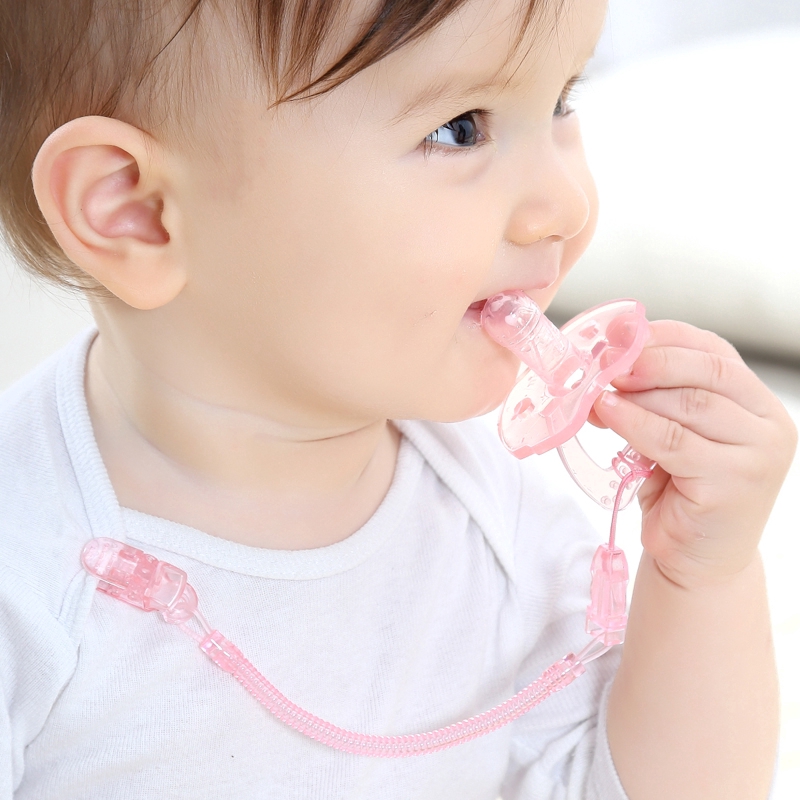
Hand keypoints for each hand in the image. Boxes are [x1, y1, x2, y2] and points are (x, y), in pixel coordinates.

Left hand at [591, 320, 796, 588]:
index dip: (663, 337)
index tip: (618, 334)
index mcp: (755, 400)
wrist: (695, 559)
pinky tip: (608, 413)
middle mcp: (768, 422)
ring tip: (598, 390)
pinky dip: (635, 423)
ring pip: (690, 404)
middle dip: (650, 361)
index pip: (713, 350)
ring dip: (637, 393)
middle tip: (606, 361)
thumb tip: (607, 364)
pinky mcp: (735, 482)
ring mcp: (758, 453)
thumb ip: (654, 398)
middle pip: (706, 371)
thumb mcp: (668, 431)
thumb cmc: (679, 491)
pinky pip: (675, 441)